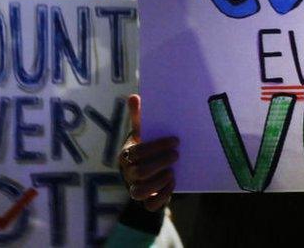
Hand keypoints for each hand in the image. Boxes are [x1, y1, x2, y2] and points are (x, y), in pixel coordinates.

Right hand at [118, 94, 178, 211]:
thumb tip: (134, 96)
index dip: (156, 147)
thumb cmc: (145, 145)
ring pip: (139, 192)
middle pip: (138, 173)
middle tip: (177, 154)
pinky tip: (172, 183)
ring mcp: (135, 188)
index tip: (175, 140)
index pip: (137, 153)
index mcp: (126, 155)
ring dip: (158, 182)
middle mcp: (128, 173)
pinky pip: (149, 206)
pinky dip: (162, 197)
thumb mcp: (142, 130)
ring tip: (172, 171)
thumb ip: (139, 116)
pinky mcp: (146, 201)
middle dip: (160, 163)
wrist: (146, 167)